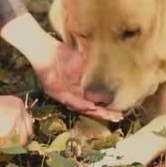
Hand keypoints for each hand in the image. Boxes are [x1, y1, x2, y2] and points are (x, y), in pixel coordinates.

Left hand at [0, 13, 122, 121]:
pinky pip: (71, 100)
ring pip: (82, 107)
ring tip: (108, 116)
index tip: (120, 110)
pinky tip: (91, 106)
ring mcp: (64, 94)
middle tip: (118, 117)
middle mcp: (72, 94)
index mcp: (79, 88)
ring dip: (95, 112)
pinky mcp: (56, 92)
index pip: (95, 100)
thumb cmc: (63, 53)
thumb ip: (93, 70)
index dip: (107, 106)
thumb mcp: (82, 61)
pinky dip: (81, 104)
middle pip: (91, 107)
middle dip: (105, 113)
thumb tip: (111, 70)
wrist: (45, 49)